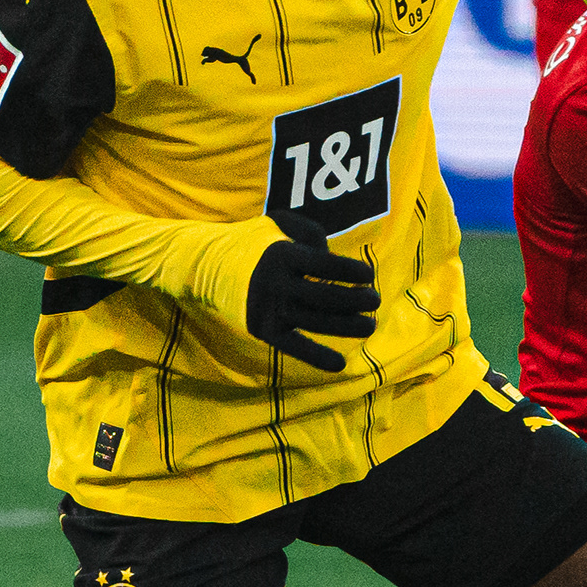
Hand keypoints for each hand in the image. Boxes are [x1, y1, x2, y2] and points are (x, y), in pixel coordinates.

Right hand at [244, 209, 377, 371]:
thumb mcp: (279, 223)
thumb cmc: (257, 242)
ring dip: (348, 326)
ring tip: (370, 325)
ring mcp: (271, 310)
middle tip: (375, 301)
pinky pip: (294, 347)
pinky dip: (317, 357)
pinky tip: (340, 364)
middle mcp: (277, 284)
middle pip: (324, 297)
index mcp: (283, 255)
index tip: (368, 274)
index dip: (350, 271)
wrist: (211, 267)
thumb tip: (332, 254)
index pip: (324, 265)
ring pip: (316, 322)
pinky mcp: (265, 331)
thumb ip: (310, 231)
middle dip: (356, 300)